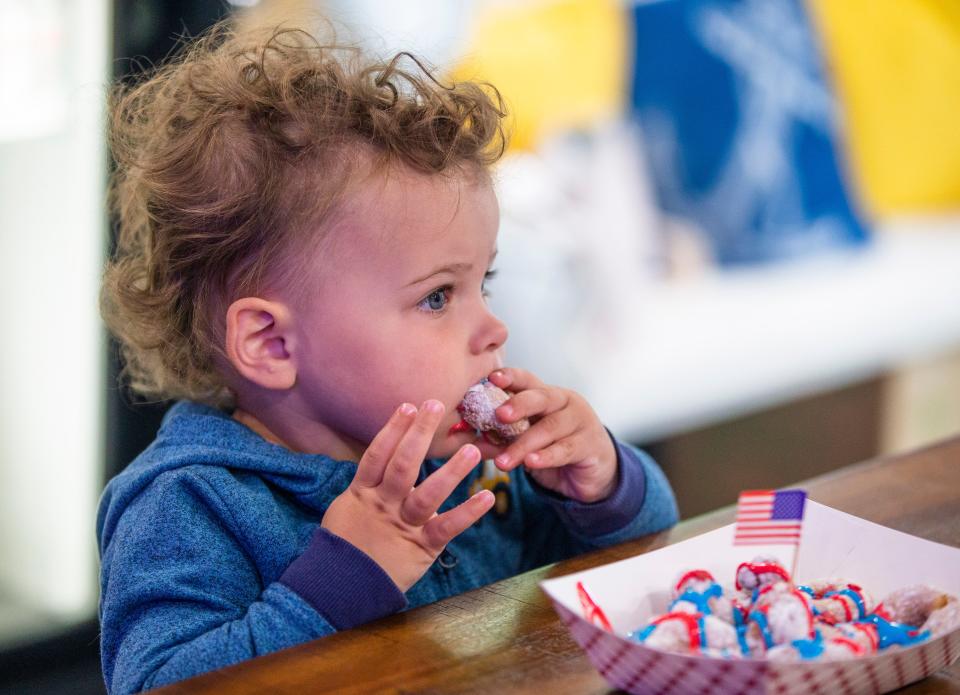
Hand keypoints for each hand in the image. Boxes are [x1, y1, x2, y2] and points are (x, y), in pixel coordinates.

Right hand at [322, 400, 494, 591]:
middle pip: (402, 465)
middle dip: (419, 434)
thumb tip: (379, 459)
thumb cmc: (346, 545)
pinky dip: (468, 513)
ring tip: (471, 449)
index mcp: (362, 493)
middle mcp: (383, 505)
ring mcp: (403, 525)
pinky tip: (487, 497)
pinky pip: (446, 527)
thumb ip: (365, 484)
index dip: (392, 429)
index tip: (408, 406)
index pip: (377, 455)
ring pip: (427, 494)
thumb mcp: (347, 508)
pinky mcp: (421, 547)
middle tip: (437, 405)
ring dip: (451, 471)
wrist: (340, 588)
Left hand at [487, 368, 617, 503]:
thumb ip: (505, 440)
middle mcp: (565, 403)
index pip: (528, 380)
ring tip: (503, 461)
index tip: (491, 378)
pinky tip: (531, 462)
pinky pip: (565, 449)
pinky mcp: (590, 444)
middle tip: (499, 414)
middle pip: (541, 398)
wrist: (593, 473)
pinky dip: (546, 456)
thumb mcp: (528, 442)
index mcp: (546, 396)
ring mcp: (580, 421)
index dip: (511, 377)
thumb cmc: (554, 450)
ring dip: (524, 445)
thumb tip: (475, 443)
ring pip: (550, 428)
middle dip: (519, 404)